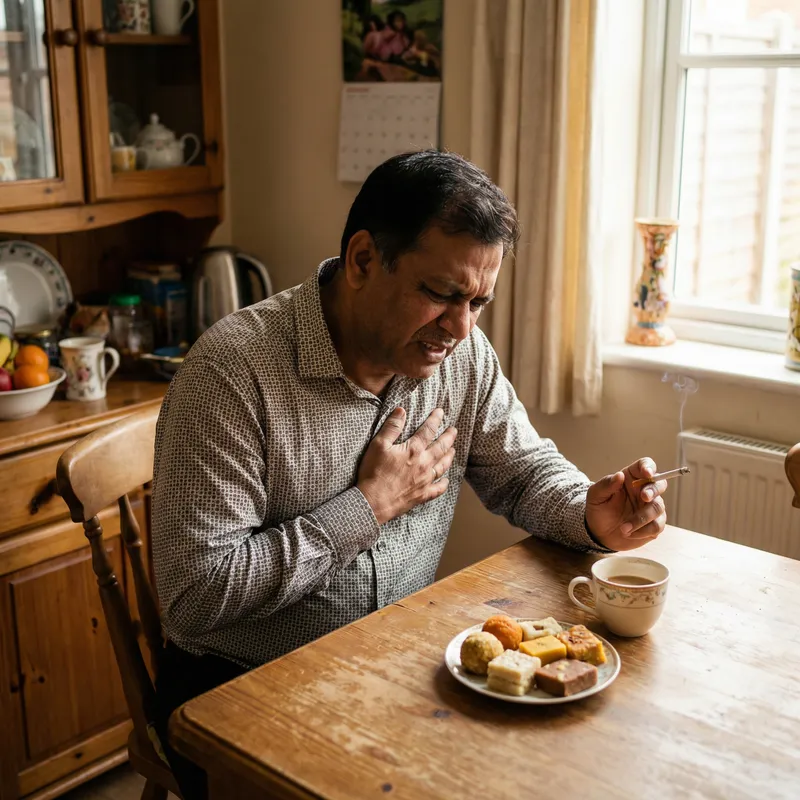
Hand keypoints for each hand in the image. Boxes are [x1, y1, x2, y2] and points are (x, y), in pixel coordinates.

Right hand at [357, 407, 456, 524]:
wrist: (373, 501)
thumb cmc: (373, 472)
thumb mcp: (378, 445)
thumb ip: (391, 427)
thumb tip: (401, 410)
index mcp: (413, 450)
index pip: (428, 430)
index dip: (435, 419)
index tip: (441, 412)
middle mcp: (424, 464)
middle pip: (441, 447)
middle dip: (449, 437)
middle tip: (454, 430)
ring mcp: (425, 480)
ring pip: (443, 466)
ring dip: (449, 456)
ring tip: (453, 450)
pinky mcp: (422, 495)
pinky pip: (438, 489)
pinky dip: (443, 484)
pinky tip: (446, 480)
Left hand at [585, 458, 667, 551]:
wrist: (599, 533)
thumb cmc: (598, 509)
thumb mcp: (596, 495)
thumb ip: (606, 484)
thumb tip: (619, 475)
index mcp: (631, 478)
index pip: (645, 465)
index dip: (649, 466)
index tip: (647, 473)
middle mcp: (644, 490)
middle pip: (660, 483)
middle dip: (654, 490)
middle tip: (644, 497)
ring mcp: (651, 507)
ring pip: (658, 507)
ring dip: (642, 518)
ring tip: (623, 528)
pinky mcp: (654, 524)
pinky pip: (657, 526)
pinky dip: (643, 531)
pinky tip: (629, 533)